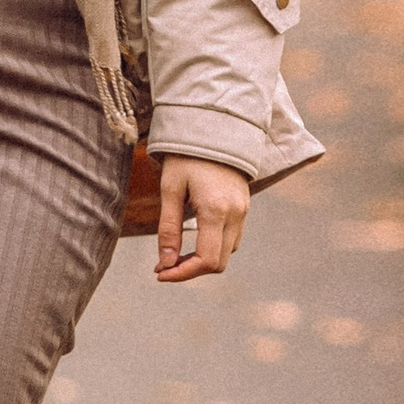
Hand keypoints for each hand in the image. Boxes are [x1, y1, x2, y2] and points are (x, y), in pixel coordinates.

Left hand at [155, 155, 250, 282]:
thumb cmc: (187, 156)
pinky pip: (232, 239)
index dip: (183, 273)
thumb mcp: (170, 189)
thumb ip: (168, 228)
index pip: (206, 260)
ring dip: (202, 260)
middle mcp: (235, 215)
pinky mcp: (244, 208)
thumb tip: (165, 262)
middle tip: (163, 266)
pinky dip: (213, 247)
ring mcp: (243, 212)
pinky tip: (193, 241)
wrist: (215, 129)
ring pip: (227, 253)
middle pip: (218, 263)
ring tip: (175, 254)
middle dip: (190, 270)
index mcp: (216, 211)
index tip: (159, 273)